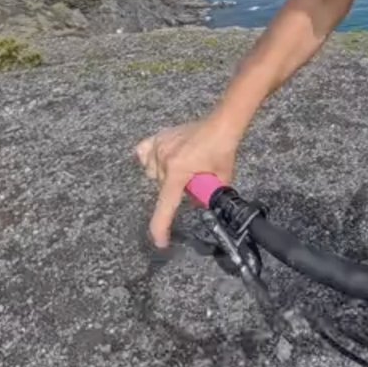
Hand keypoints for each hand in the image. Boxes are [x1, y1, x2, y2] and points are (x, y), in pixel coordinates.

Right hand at [134, 116, 240, 247]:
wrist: (222, 124)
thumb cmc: (223, 149)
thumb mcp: (221, 179)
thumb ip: (208, 196)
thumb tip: (200, 205)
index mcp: (178, 171)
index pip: (166, 206)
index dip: (161, 227)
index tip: (160, 242)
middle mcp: (164, 159)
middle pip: (161, 188)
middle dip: (175, 190)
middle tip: (193, 181)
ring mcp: (159, 146)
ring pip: (153, 173)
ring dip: (165, 176)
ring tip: (184, 167)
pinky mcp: (159, 137)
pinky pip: (144, 153)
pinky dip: (150, 159)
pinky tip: (162, 160)